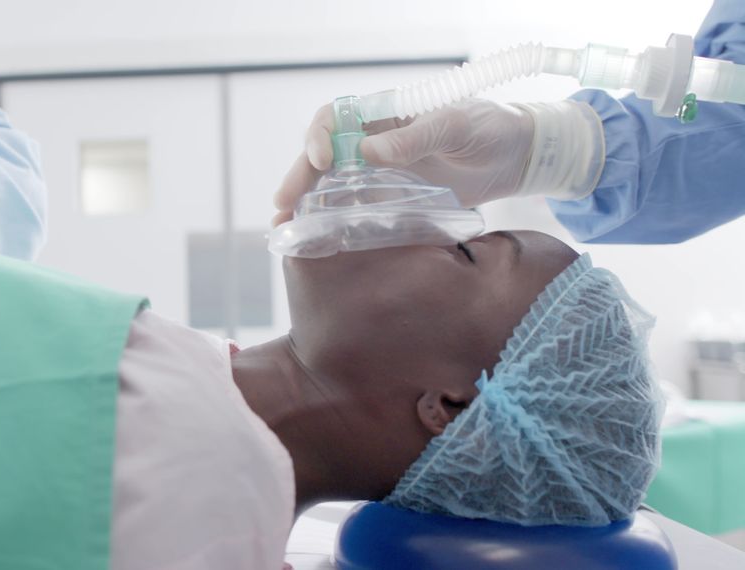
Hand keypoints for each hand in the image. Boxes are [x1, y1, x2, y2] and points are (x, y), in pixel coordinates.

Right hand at [273, 99, 532, 225]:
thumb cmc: (489, 129)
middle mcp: (374, 142)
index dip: (320, 137)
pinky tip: (315, 239)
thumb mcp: (456, 125)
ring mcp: (380, 173)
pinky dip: (331, 222)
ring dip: (305, 203)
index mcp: (384, 115)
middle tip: (282, 203)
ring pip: (331, 185)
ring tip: (284, 226)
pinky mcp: (391, 200)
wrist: (517, 158)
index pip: (335, 118)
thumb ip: (416, 138)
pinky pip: (354, 209)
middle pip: (324, 156)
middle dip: (299, 177)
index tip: (322, 161)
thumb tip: (368, 150)